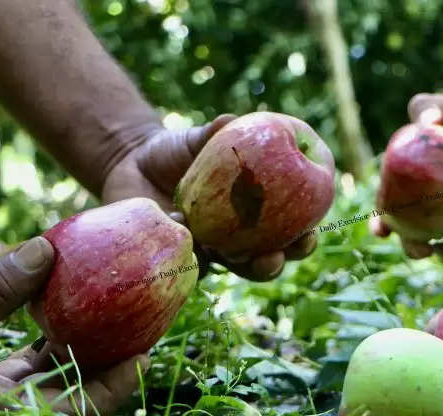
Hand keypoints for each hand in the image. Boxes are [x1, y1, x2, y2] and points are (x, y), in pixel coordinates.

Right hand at [0, 237, 149, 415]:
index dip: (118, 387)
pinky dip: (56, 336)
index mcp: (2, 407)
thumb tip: (46, 247)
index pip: (77, 408)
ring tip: (116, 312)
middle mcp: (7, 405)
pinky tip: (69, 308)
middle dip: (110, 361)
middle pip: (76, 389)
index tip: (146, 356)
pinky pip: (36, 360)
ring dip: (85, 345)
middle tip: (142, 326)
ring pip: (57, 373)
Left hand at [101, 116, 317, 281]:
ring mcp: (208, 251)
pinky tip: (188, 233)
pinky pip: (192, 263)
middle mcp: (237, 239)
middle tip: (280, 254)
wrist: (131, 165)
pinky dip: (195, 252)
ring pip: (234, 269)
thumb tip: (229, 119)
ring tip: (248, 257)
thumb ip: (215, 133)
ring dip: (247, 267)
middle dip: (279, 262)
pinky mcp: (180, 257)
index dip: (303, 237)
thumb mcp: (197, 139)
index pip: (288, 230)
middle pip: (267, 260)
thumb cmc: (176, 151)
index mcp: (255, 213)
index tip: (310, 233)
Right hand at [371, 93, 442, 258]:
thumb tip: (426, 120)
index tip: (381, 230)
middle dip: (416, 250)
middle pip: (415, 240)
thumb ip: (427, 109)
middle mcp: (428, 213)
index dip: (380, 225)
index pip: (386, 212)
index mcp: (407, 191)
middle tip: (423, 248)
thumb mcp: (441, 109)